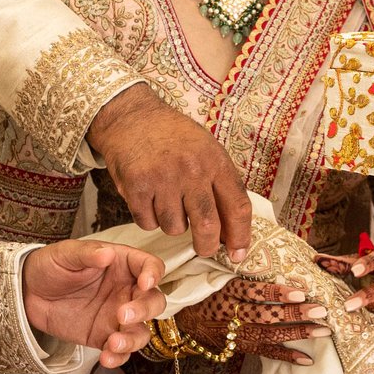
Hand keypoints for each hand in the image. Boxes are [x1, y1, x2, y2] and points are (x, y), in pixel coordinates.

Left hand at [22, 239, 166, 367]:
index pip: (150, 266)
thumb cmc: (51, 265)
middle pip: (153, 301)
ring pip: (141, 331)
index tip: (145, 283)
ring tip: (113, 343)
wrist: (28, 293)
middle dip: (145, 310)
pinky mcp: (104, 337)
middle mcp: (126, 291)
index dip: (154, 274)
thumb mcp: (66, 253)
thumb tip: (107, 253)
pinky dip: (118, 357)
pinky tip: (105, 357)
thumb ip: (88, 253)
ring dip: (133, 339)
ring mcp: (117, 316)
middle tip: (123, 315)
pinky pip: (120, 351)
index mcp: (122, 265)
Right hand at [88, 84, 252, 261]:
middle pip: (207, 226)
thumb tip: (231, 231)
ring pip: (175, 228)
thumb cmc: (173, 138)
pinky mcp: (137, 186)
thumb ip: (220, 185)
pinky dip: (149, 218)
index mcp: (215, 160)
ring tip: (168, 202)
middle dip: (206, 245)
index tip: (238, 254)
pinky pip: (148, 223)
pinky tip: (149, 198)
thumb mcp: (206, 149)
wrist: (132, 118)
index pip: (238, 207)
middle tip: (203, 247)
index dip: (240, 236)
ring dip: (172, 224)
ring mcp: (163, 178)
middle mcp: (192, 169)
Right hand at [174, 276, 328, 364]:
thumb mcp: (218, 272)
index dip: (276, 293)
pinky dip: (286, 356)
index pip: (253, 292)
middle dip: (294, 314)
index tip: (300, 292)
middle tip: (320, 310)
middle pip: (264, 315)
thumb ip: (242, 266)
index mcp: (226, 290)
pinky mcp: (238, 347)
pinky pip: (264, 353)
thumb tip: (278, 248)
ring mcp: (234, 333)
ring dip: (296, 333)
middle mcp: (229, 313)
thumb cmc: (208, 290)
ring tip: (322, 330)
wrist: (184, 318)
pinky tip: (307, 358)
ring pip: (267, 335)